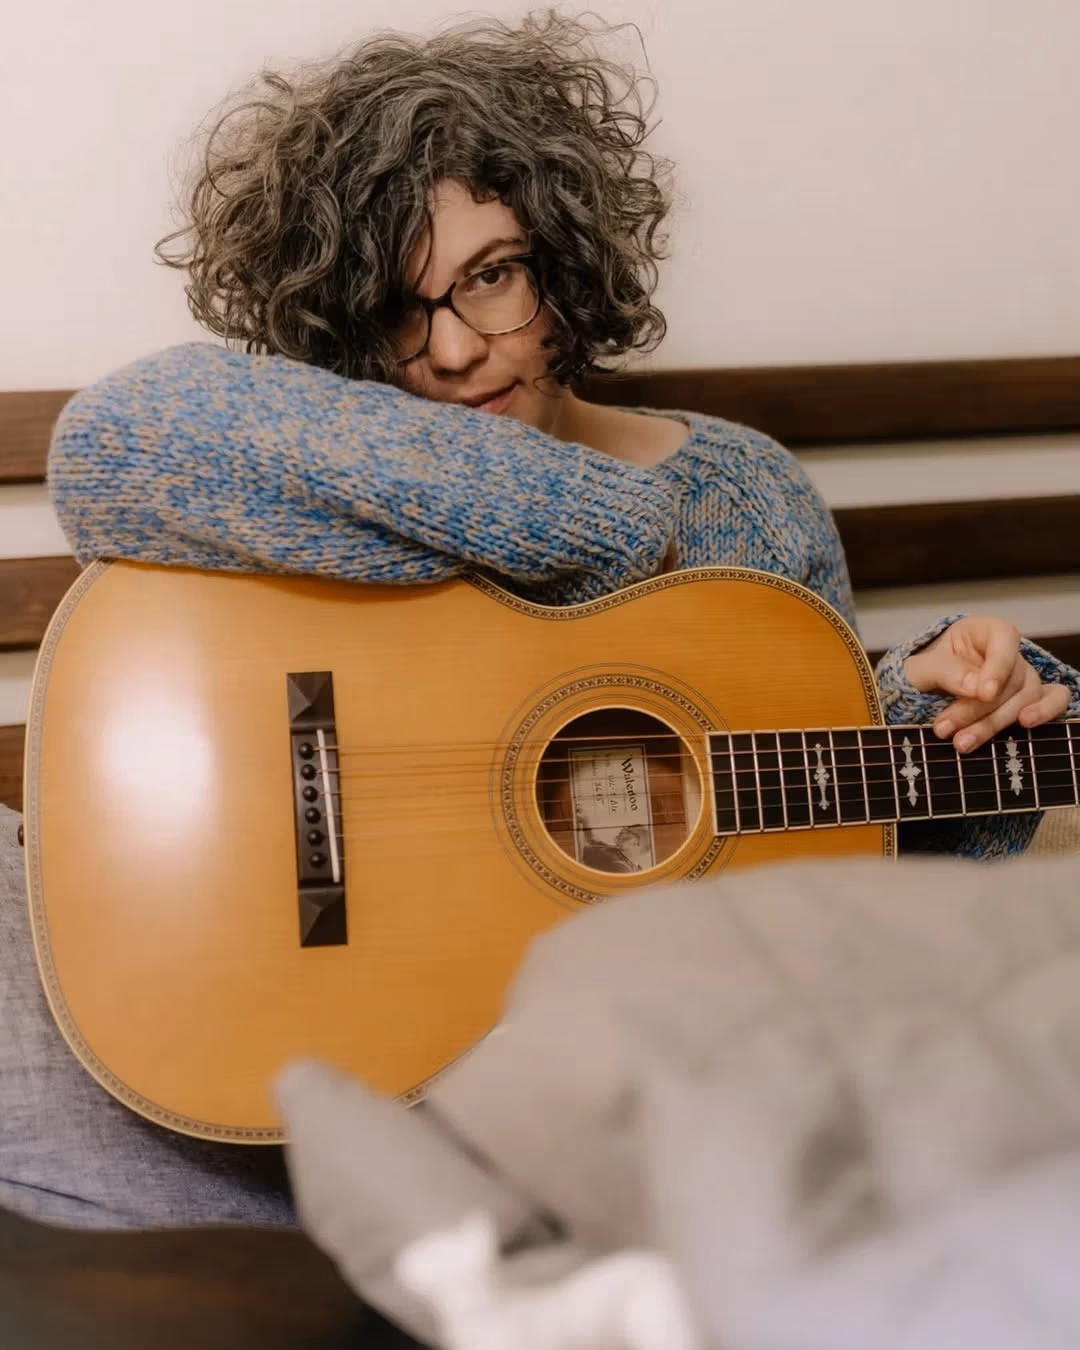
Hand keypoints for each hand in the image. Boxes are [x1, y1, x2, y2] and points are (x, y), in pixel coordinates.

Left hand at [904, 615, 1070, 751]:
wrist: (925, 689)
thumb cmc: (926, 671)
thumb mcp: (920, 667)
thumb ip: (944, 671)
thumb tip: (976, 687)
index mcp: (983, 632)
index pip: (1004, 638)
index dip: (998, 667)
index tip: (983, 693)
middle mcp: (1007, 652)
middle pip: (1010, 678)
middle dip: (977, 709)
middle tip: (945, 728)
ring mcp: (1022, 675)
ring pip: (1025, 698)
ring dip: (993, 723)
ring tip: (962, 743)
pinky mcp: (1029, 698)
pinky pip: (1054, 700)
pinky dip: (1046, 711)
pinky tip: (1027, 724)